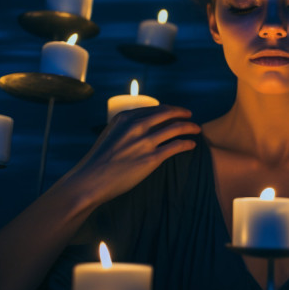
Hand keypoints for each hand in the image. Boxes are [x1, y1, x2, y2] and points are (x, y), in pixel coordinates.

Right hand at [52, 105, 200, 211]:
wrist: (91, 180)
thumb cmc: (98, 162)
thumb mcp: (110, 135)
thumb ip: (125, 129)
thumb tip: (139, 128)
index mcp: (125, 118)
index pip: (154, 109)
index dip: (169, 109)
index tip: (175, 111)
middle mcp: (136, 126)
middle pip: (167, 113)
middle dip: (182, 113)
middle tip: (190, 115)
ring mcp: (144, 142)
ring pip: (176, 128)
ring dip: (189, 127)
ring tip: (196, 129)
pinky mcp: (151, 158)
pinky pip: (176, 146)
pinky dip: (187, 143)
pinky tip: (192, 145)